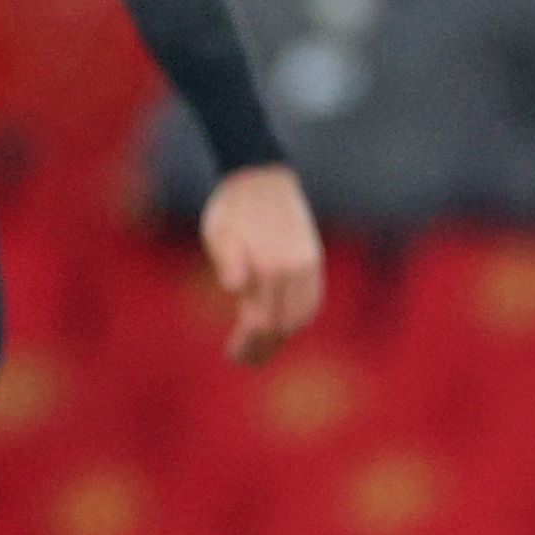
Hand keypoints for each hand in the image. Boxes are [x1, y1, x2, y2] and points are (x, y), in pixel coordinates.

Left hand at [200, 164, 322, 364]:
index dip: (248, 344)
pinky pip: (314, 298)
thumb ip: (228, 262)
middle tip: (244, 359)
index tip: (232, 355)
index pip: (263, 322)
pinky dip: (302, 316)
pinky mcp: (313, 258)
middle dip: (265, 346)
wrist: (261, 176)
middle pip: (284, 324)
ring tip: (264, 344)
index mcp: (270, 266)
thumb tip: (234, 288)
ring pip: (303, 314)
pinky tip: (286, 322)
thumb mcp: (220, 233)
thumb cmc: (232, 208)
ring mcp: (308, 264)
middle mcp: (295, 269)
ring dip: (285, 334)